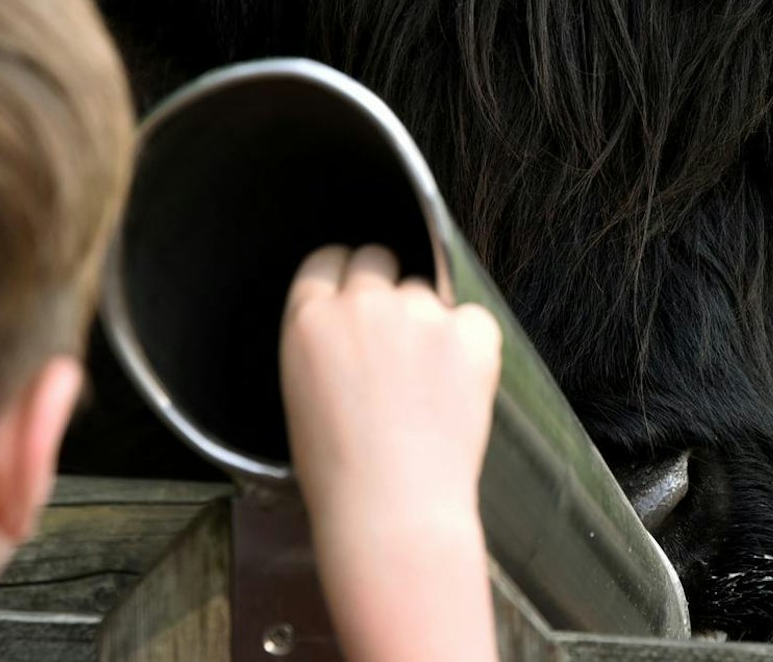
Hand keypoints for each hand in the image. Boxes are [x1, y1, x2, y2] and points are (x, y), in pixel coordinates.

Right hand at [279, 244, 501, 661]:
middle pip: (376, 258)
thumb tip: (350, 320)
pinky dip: (471, 344)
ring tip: (425, 385)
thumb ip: (322, 341)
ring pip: (425, 290)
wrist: (392, 515)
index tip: (355, 293)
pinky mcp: (470, 332)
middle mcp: (362, 304)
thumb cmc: (342, 476)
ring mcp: (419, 314)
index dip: (343, 277)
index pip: (327, 261)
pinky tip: (455, 388)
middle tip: (394, 338)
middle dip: (384, 286)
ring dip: (427, 321)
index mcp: (308, 320)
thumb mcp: (300, 395)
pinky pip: (472, 318)